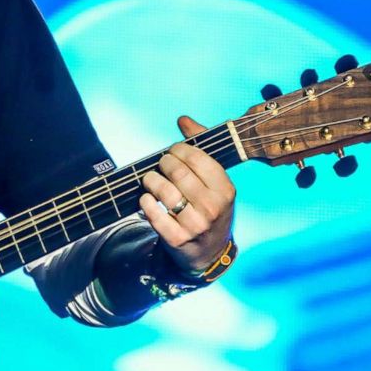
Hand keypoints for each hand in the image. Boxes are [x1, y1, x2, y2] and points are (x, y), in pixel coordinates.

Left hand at [138, 115, 236, 275]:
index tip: (173, 150)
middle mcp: (213, 208)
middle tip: (161, 164)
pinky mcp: (177, 238)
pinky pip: (153, 213)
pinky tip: (147, 199)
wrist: (209, 251)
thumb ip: (201, 148)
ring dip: (151, 180)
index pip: (197, 158)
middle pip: (178, 172)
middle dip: (164, 163)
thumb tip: (183, 119)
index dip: (179, 149)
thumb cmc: (209, 207)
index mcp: (225, 190)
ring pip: (163, 191)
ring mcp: (195, 225)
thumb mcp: (214, 182)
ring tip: (151, 179)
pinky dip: (145, 202)